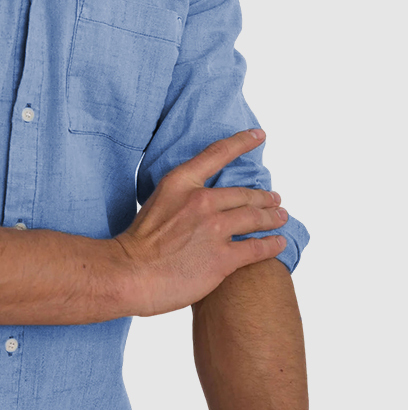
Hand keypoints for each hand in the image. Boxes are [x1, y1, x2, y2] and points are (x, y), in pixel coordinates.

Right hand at [114, 129, 287, 316]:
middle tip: (275, 200)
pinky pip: (257, 248)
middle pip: (245, 194)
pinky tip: (278, 242)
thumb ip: (181, 197)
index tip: (259, 135)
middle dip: (264, 197)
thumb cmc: (138, 243)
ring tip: (281, 218)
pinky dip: (272, 244)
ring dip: (273, 218)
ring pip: (255, 218)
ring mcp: (213, 229)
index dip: (241, 142)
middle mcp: (200, 201)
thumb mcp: (157, 202)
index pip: (217, 154)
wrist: (129, 273)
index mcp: (180, 183)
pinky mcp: (222, 257)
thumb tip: (203, 200)